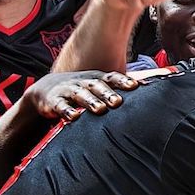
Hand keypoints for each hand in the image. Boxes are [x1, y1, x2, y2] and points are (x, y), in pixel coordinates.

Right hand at [22, 70, 137, 121]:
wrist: (46, 89)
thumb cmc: (80, 89)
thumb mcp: (97, 86)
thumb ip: (118, 88)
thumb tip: (148, 87)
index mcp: (96, 78)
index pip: (111, 78)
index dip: (122, 81)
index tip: (135, 86)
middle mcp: (83, 82)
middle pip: (97, 86)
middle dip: (108, 93)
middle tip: (119, 101)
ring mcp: (68, 90)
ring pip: (80, 95)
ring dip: (90, 101)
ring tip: (100, 109)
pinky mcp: (54, 101)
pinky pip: (60, 106)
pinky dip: (67, 111)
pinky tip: (74, 117)